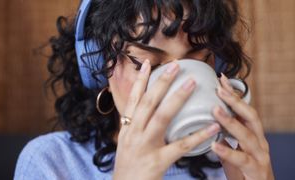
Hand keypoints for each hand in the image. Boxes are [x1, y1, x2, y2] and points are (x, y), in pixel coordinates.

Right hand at [113, 60, 220, 179]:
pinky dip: (197, 135)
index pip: (133, 99)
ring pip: (161, 117)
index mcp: (127, 128)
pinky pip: (180, 146)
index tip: (147, 63)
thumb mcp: (126, 142)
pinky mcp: (158, 161)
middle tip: (175, 66)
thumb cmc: (127, 166)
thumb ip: (136, 126)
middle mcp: (133, 133)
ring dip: (177, 98)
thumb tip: (147, 111)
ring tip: (192, 83)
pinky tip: (212, 127)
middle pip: (148, 102)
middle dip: (161, 82)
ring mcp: (145, 146)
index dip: (140, 80)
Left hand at [211, 74, 274, 179]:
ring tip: (215, 110)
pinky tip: (215, 145)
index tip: (220, 79)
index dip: (233, 94)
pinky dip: (228, 151)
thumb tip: (209, 124)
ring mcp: (260, 155)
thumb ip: (225, 137)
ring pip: (247, 135)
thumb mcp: (234, 149)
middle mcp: (259, 141)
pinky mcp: (256, 170)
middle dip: (235, 101)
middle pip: (250, 116)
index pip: (244, 110)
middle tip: (219, 88)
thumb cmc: (245, 171)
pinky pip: (242, 159)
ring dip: (231, 121)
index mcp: (253, 134)